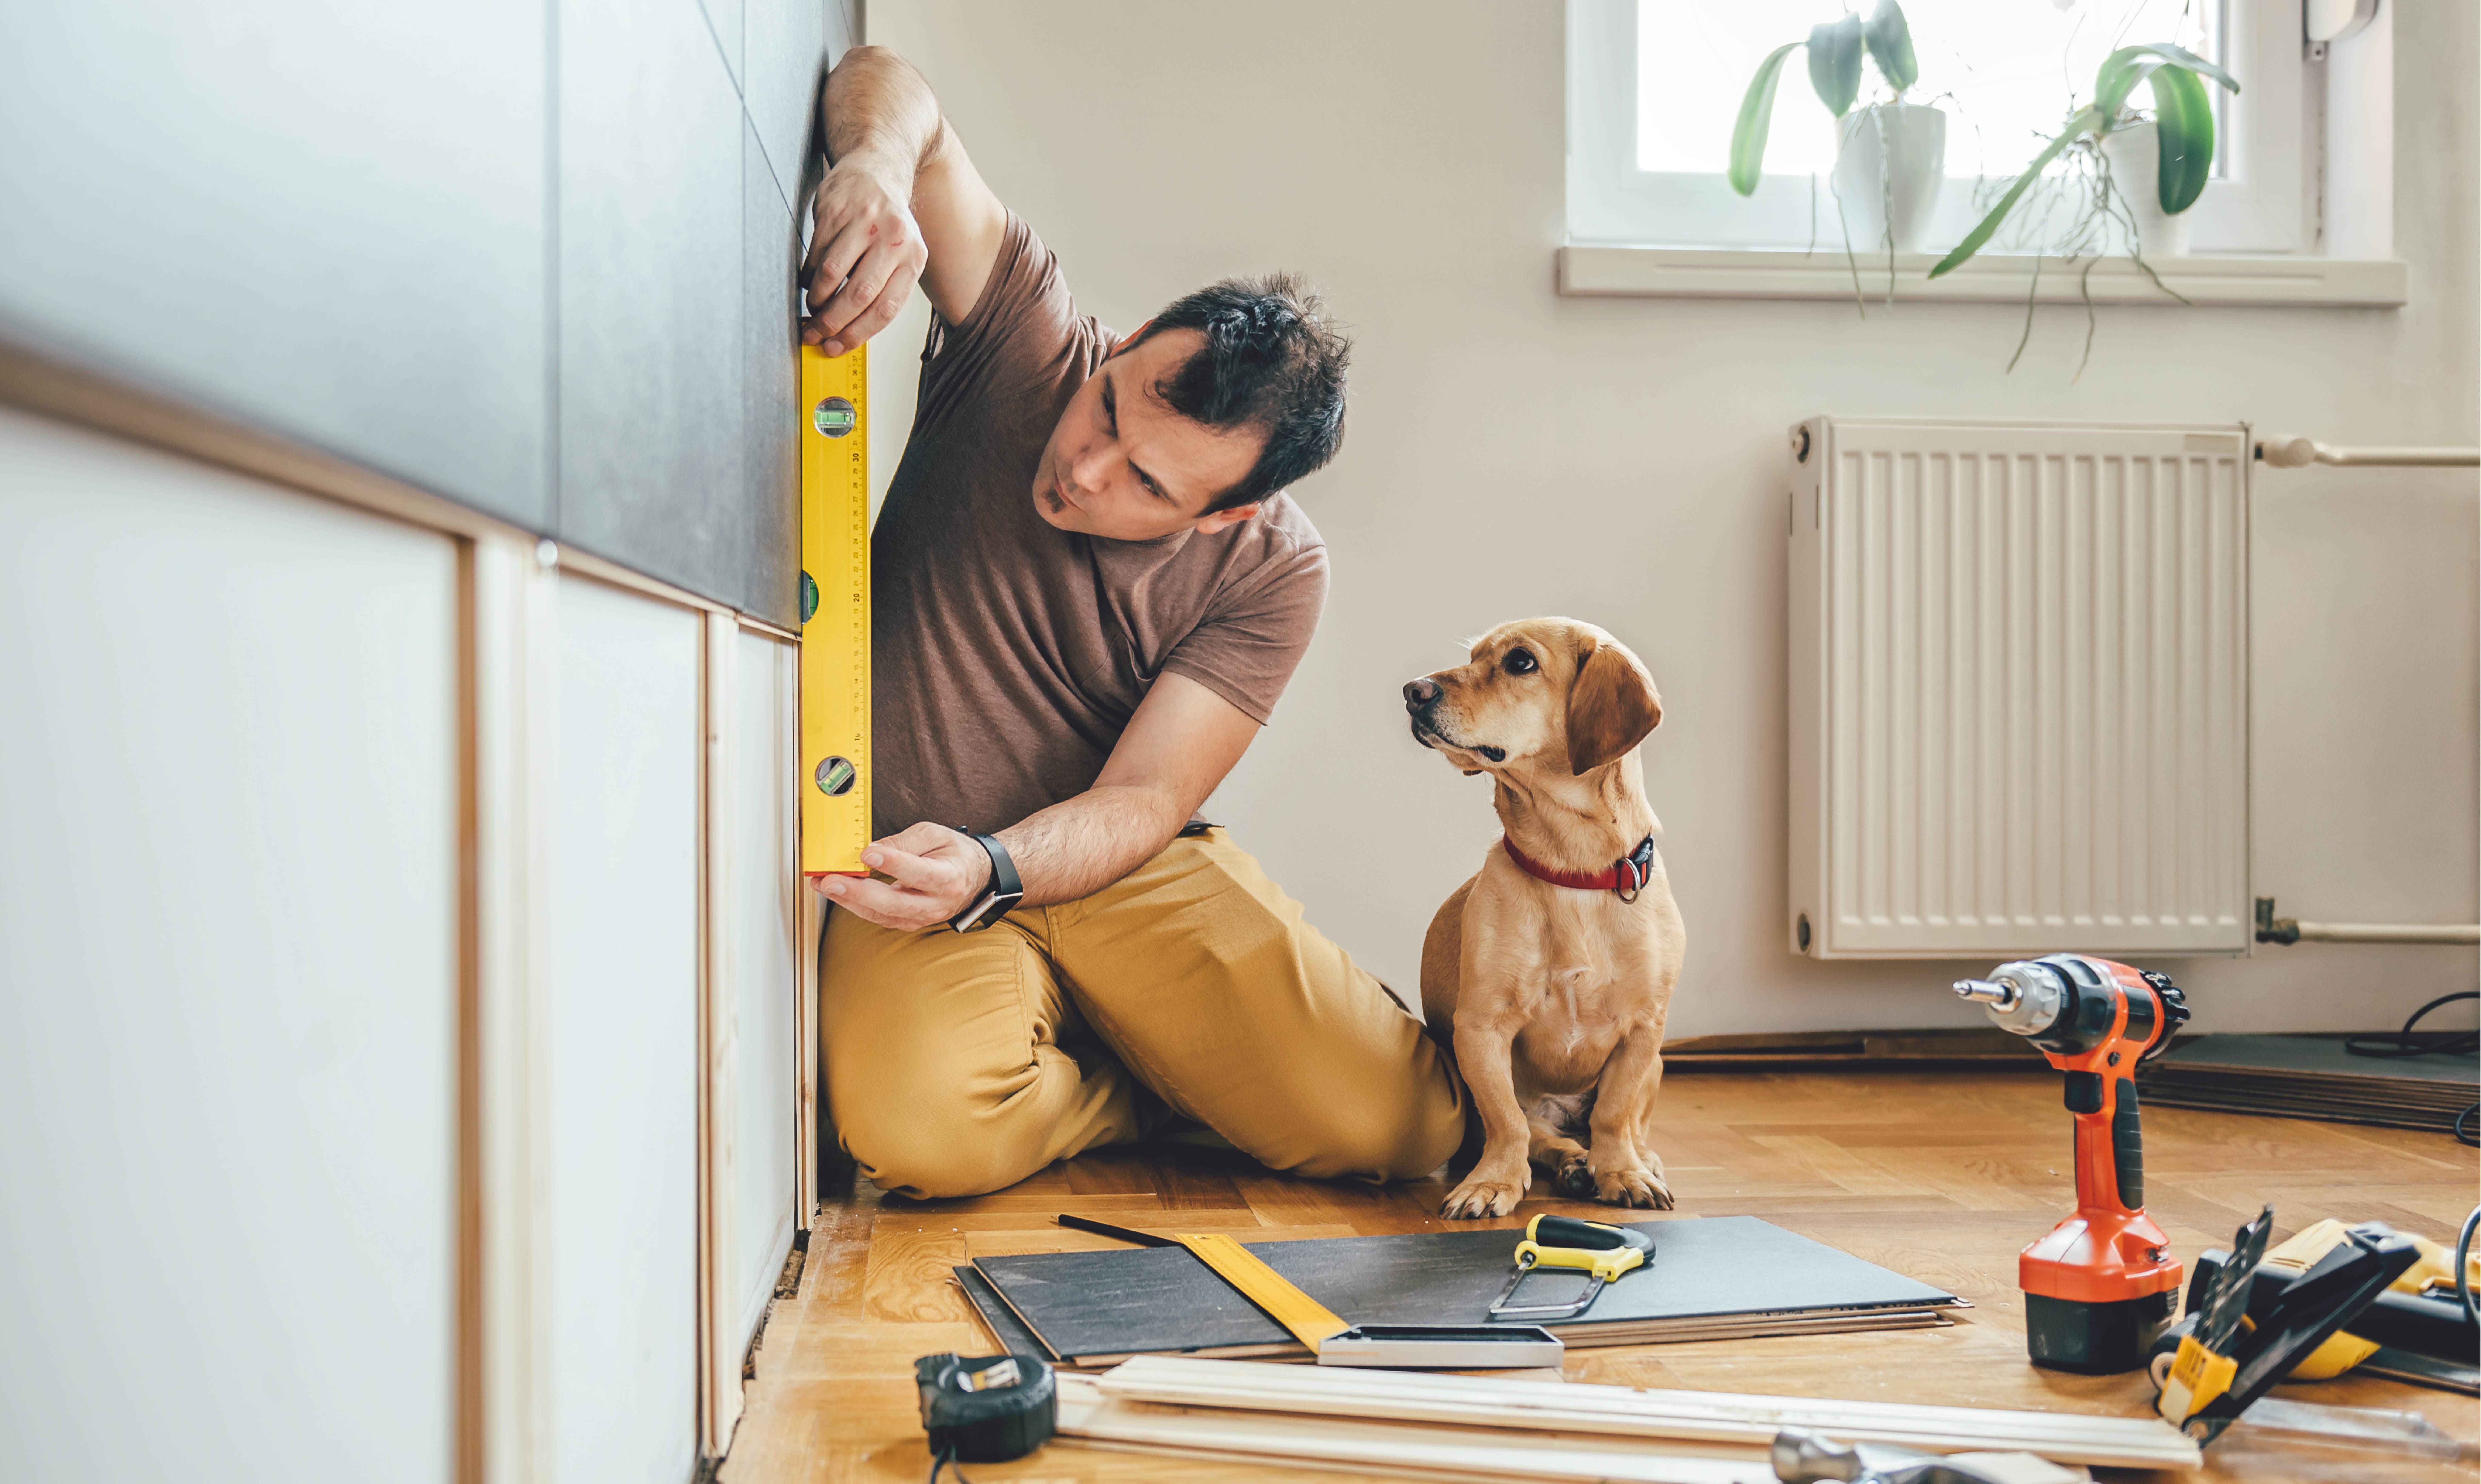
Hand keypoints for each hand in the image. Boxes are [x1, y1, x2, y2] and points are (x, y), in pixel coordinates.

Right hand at [801, 157, 928, 354]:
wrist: (876, 168)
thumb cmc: (886, 222)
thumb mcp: (900, 254)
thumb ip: (883, 289)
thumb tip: (849, 333)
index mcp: (914, 257)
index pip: (885, 308)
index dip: (857, 334)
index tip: (836, 347)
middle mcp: (894, 239)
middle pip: (858, 295)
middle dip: (832, 322)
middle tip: (815, 333)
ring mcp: (864, 223)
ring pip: (832, 275)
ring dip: (817, 299)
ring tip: (813, 307)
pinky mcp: (836, 210)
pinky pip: (816, 254)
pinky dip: (808, 275)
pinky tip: (810, 280)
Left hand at [809, 822, 992, 931]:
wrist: (972, 878)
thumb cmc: (952, 853)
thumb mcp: (934, 835)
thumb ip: (904, 842)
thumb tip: (872, 850)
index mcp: (948, 879)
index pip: (918, 873)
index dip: (892, 864)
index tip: (867, 854)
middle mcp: (935, 904)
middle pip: (893, 903)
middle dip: (857, 892)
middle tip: (831, 879)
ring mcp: (921, 918)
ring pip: (880, 914)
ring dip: (848, 900)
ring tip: (823, 883)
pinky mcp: (908, 923)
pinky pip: (877, 917)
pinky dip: (855, 905)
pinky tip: (837, 891)